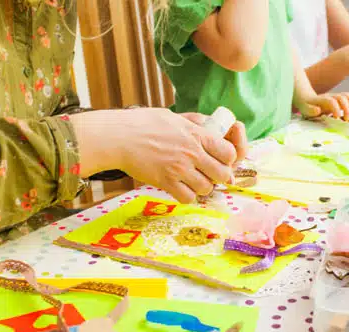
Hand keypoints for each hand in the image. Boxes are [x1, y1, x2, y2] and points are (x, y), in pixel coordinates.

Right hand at [73, 108, 242, 202]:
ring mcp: (179, 169)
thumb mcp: (174, 117)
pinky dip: (187, 196)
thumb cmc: (144, 123)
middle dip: (219, 176)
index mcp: (196, 135)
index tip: (221, 160)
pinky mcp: (166, 182)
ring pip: (206, 188)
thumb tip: (211, 125)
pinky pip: (187, 197)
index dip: (228, 159)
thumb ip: (195, 123)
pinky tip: (181, 188)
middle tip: (211, 174)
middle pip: (222, 174)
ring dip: (203, 187)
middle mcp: (191, 153)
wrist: (119, 137)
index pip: (229, 153)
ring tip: (194, 181)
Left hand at [296, 92, 348, 120]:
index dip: (336, 109)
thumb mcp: (305, 109)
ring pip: (347, 97)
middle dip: (346, 108)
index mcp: (322, 100)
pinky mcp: (339, 100)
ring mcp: (336, 97)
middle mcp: (330, 96)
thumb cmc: (307, 106)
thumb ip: (311, 110)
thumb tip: (318, 110)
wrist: (307, 98)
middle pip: (342, 97)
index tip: (337, 119)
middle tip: (347, 120)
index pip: (332, 101)